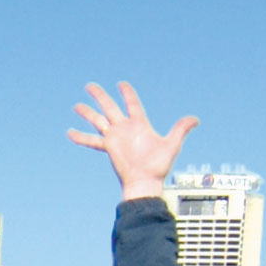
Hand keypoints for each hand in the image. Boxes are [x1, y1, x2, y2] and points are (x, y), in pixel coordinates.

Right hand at [69, 82, 196, 203]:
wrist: (145, 181)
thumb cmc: (158, 165)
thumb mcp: (172, 144)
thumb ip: (181, 129)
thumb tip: (196, 119)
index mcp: (139, 124)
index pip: (132, 104)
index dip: (127, 93)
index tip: (121, 84)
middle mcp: (124, 128)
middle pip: (110, 107)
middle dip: (100, 96)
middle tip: (90, 86)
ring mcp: (115, 137)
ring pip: (98, 120)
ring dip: (87, 113)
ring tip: (76, 106)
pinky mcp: (108, 147)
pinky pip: (92, 141)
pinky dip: (80, 137)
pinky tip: (69, 132)